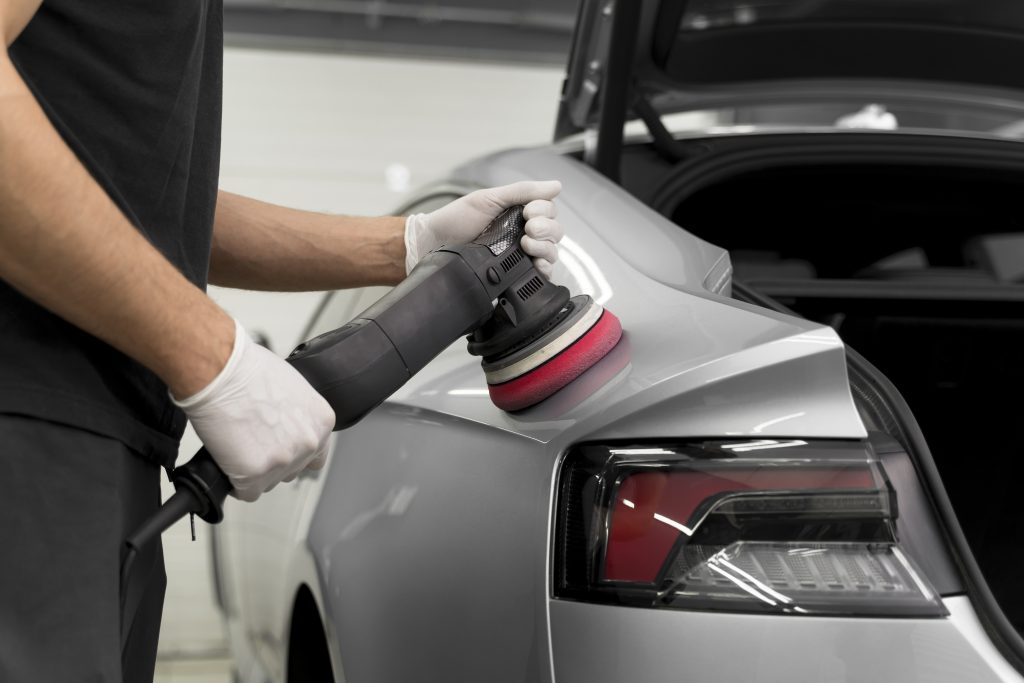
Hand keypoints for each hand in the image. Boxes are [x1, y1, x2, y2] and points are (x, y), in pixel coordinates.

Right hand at [172, 320, 335, 501]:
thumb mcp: (292, 388)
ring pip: (268, 482)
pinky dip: (235, 482)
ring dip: (253, 471)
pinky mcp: (255, 474)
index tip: (278, 448)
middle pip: (291, 471)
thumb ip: (298, 414)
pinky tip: (228, 460)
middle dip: (271, 461)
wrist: (220, 371)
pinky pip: (246, 492)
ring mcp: (284, 460)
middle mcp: (309, 443)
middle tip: (251, 441)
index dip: (292, 453)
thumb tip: (287, 425)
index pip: (315, 455)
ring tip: (238, 443)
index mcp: (322, 422)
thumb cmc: (248, 370)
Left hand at [404, 180, 563, 276]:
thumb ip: (522, 191)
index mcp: (520, 212)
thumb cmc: (457, 219)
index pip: (550, 210)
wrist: (435, 243)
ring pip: (551, 252)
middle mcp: (524, 232)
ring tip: (526, 244)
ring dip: (544, 247)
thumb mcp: (490, 198)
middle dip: (545, 229)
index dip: (544, 211)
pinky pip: (541, 274)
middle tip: (528, 228)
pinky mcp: (516, 272)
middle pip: (555, 232)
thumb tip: (556, 186)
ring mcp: (521, 253)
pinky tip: (536, 264)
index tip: (528, 212)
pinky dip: (544, 269)